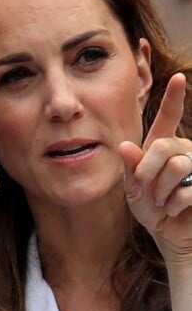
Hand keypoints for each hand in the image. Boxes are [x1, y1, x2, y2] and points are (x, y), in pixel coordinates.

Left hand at [119, 73, 191, 262]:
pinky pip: (189, 189)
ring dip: (162, 190)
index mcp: (161, 146)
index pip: (167, 119)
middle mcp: (183, 150)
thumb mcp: (133, 188)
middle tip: (146, 191)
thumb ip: (131, 167)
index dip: (174, 98)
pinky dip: (175, 203)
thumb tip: (124, 146)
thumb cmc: (150, 207)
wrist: (169, 233)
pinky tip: (176, 209)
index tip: (179, 77)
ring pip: (179, 166)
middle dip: (148, 172)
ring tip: (162, 201)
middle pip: (164, 146)